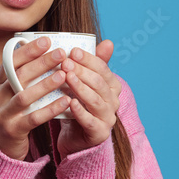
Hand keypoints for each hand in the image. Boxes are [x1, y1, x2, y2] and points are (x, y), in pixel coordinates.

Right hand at [0, 37, 72, 160]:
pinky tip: (66, 101)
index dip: (28, 50)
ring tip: (64, 75)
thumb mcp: (10, 92)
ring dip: (45, 84)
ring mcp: (3, 114)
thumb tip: (43, 50)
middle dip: (41, 63)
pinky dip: (50, 109)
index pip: (10, 61)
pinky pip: (33, 118)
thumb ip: (23, 74)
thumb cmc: (12, 112)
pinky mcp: (13, 130)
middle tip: (61, 53)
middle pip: (19, 76)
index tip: (47, 40)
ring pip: (25, 96)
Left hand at [55, 39, 121, 157]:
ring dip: (81, 87)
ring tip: (67, 77)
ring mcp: (108, 118)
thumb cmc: (77, 105)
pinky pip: (90, 121)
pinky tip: (70, 102)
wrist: (74, 136)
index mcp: (112, 86)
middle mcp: (114, 101)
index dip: (88, 59)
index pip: (102, 69)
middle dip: (82, 71)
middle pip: (99, 83)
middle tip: (65, 62)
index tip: (71, 50)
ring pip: (95, 100)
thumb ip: (92, 64)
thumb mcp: (84, 83)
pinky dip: (80, 111)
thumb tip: (109, 42)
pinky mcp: (99, 133)